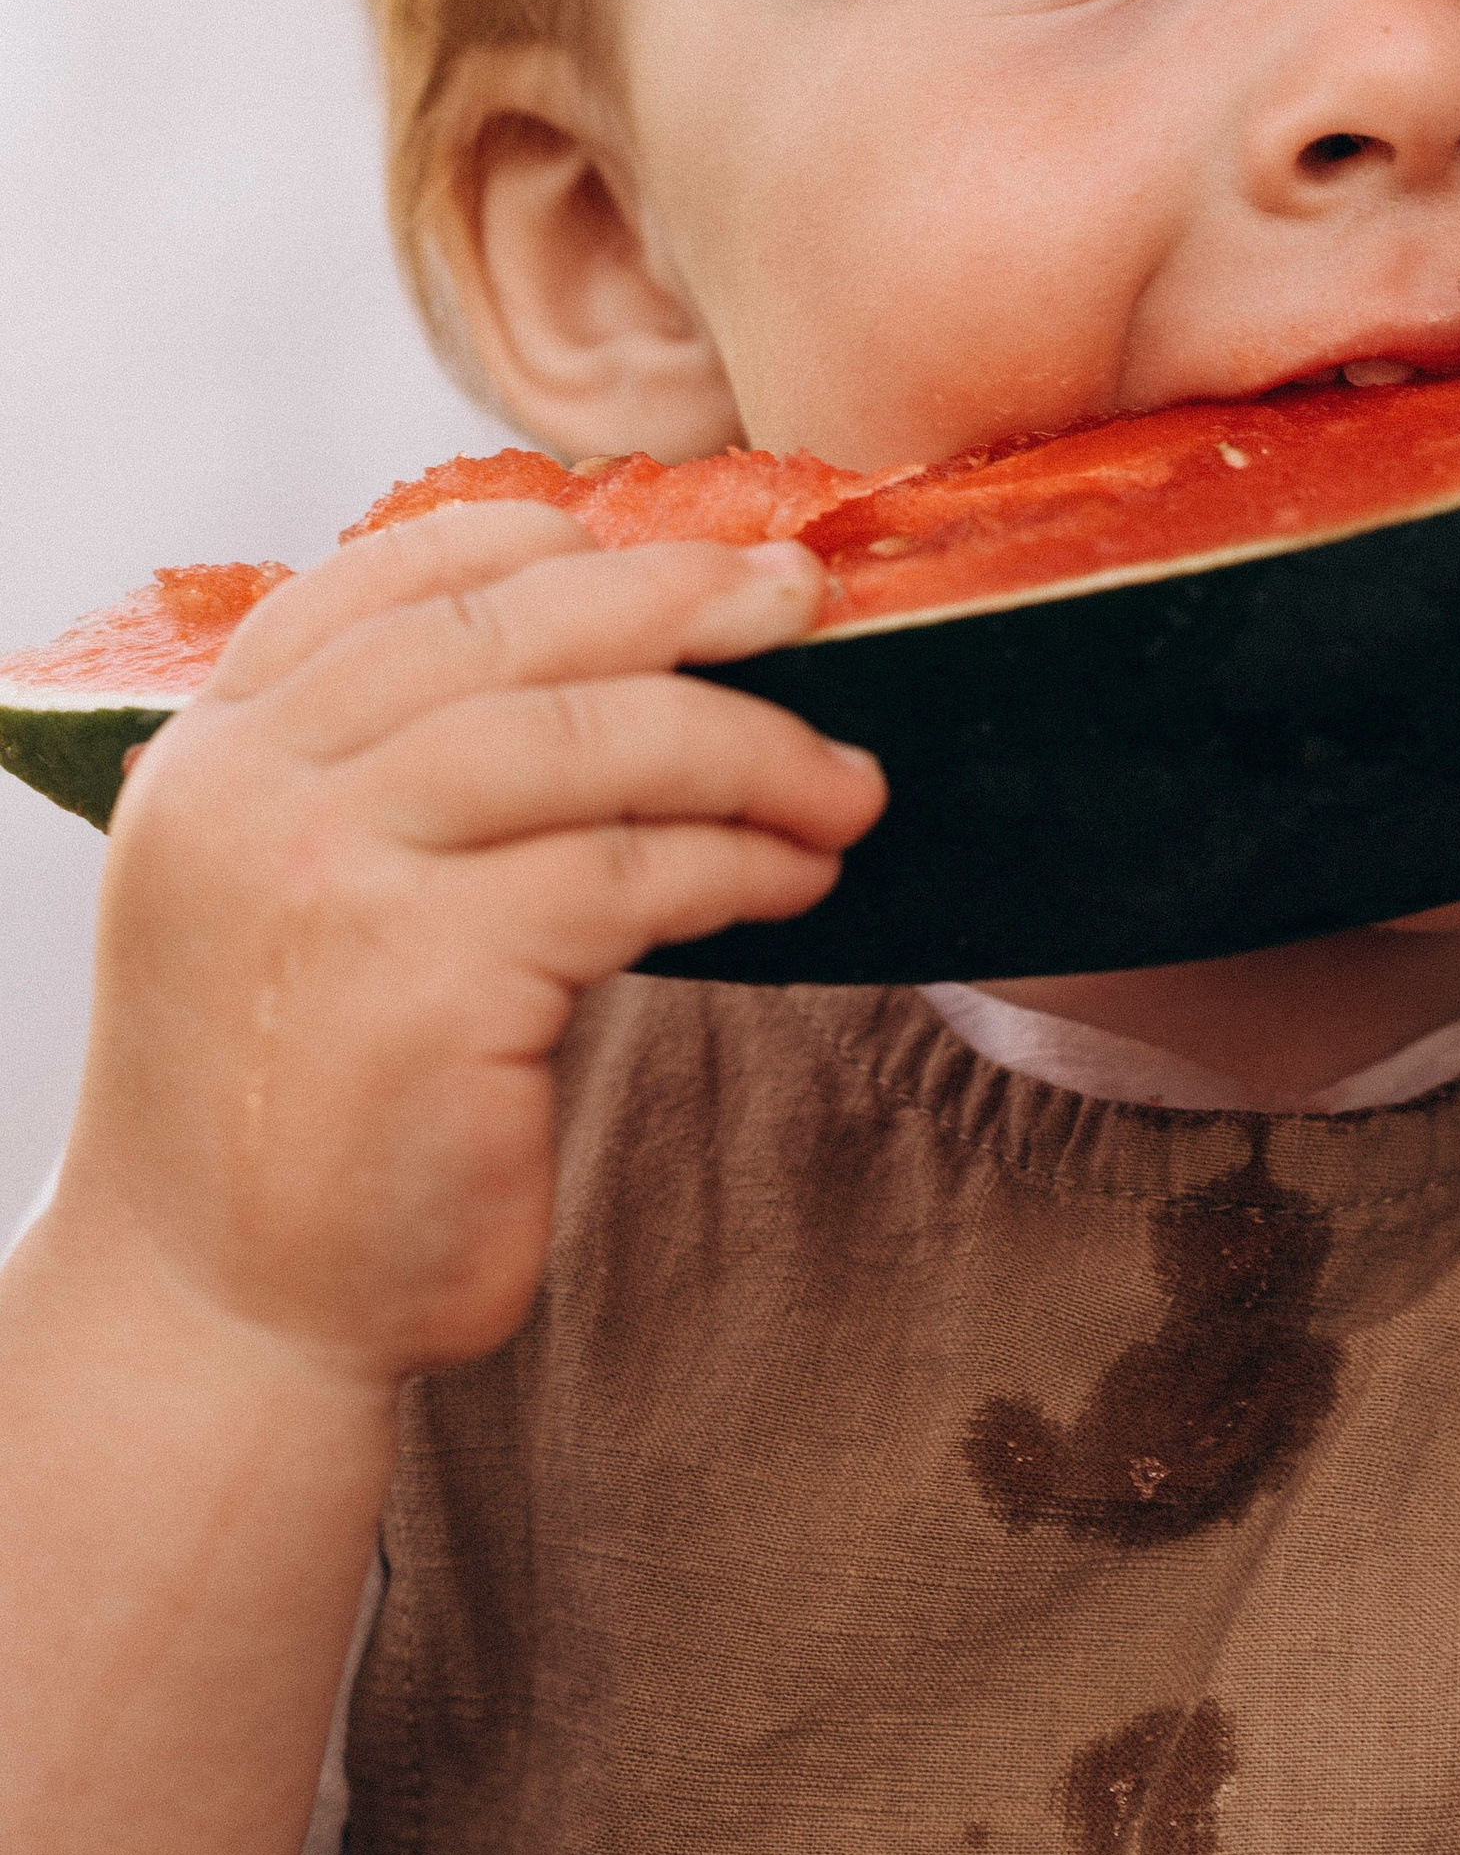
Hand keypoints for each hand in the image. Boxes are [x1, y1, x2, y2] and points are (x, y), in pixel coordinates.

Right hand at [59, 505, 880, 1383]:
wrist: (222, 1309)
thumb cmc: (305, 1096)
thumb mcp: (299, 889)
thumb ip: (399, 770)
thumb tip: (635, 657)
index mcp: (219, 746)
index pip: (392, 576)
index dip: (553, 544)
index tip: (683, 560)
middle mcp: (256, 791)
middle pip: (511, 630)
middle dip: (684, 600)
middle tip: (807, 601)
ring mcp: (333, 880)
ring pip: (588, 741)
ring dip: (748, 745)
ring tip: (846, 781)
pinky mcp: (428, 984)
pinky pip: (630, 876)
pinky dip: (739, 862)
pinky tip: (798, 876)